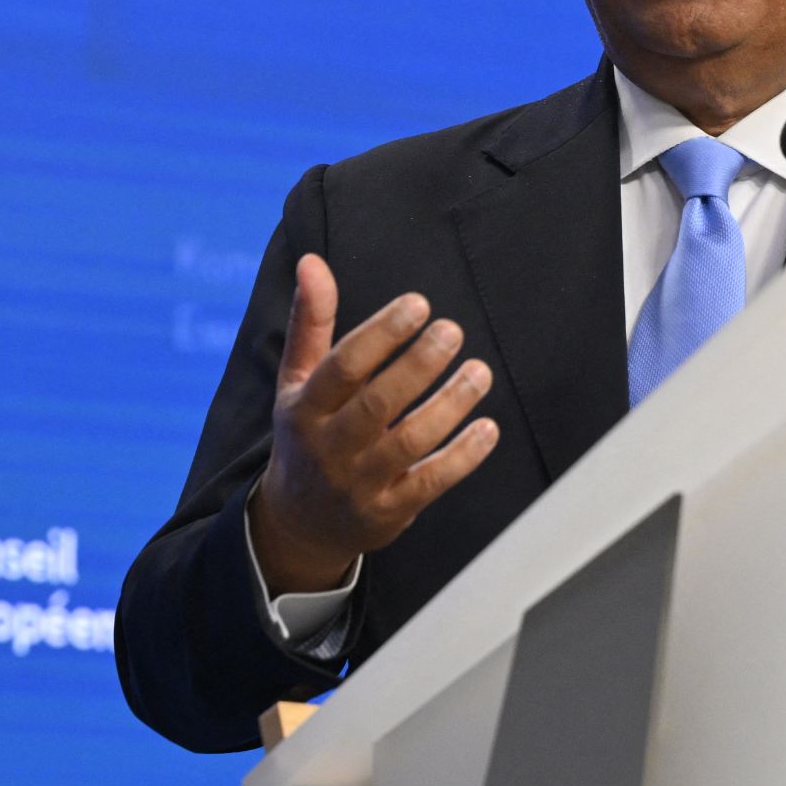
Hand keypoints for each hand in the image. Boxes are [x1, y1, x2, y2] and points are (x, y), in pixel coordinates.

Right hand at [248, 254, 498, 595]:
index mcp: (304, 407)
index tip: (418, 305)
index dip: (381, 333)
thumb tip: (312, 262)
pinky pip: (430, 483)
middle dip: (419, 365)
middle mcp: (328, 447)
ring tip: (479, 372)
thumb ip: (311, 321)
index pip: (342, 367)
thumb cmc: (307, 434)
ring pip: (410, 442)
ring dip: (449, 405)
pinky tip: (488, 427)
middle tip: (453, 331)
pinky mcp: (387, 512)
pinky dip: (462, 457)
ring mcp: (357, 484)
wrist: (300, 524)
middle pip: (377, 404)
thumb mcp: (297, 380)